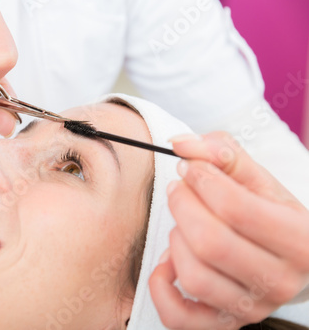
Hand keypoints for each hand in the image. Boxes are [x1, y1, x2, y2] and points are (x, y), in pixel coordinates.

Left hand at [149, 131, 308, 329]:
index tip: (190, 167)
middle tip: (179, 189)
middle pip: (210, 242)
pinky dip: (161, 287)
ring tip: (183, 225)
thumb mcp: (260, 180)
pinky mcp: (223, 323)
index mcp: (300, 241)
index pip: (235, 207)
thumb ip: (223, 154)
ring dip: (176, 240)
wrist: (288, 260)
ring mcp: (251, 308)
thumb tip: (181, 144)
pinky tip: (167, 262)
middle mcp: (279, 281)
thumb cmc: (270, 215)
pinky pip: (178, 316)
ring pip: (193, 276)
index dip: (201, 179)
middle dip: (182, 206)